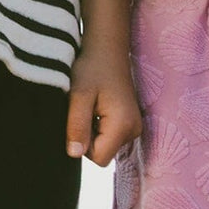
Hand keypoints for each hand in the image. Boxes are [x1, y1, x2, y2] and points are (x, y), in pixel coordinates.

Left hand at [66, 44, 141, 167]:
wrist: (106, 49)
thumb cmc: (91, 68)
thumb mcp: (78, 95)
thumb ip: (77, 125)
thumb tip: (74, 154)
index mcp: (124, 126)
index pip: (98, 158)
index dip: (82, 143)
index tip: (79, 117)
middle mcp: (134, 130)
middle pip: (102, 153)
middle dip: (87, 136)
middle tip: (84, 108)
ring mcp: (134, 127)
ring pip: (104, 145)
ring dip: (92, 130)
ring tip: (90, 105)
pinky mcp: (130, 122)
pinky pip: (109, 136)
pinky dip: (98, 125)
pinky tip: (96, 106)